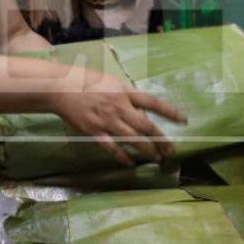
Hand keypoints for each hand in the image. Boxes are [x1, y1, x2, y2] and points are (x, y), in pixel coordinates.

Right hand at [51, 69, 186, 165]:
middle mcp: (119, 107)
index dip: (170, 112)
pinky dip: (122, 157)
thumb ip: (125, 94)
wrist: (60, 87)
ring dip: (147, 151)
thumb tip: (139, 106)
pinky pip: (112, 148)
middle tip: (171, 150)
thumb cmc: (85, 80)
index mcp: (125, 92)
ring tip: (157, 158)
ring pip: (133, 140)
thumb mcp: (110, 81)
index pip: (153, 103)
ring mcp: (107, 121)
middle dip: (162, 140)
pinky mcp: (94, 132)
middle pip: (147, 126)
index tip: (183, 121)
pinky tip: (130, 163)